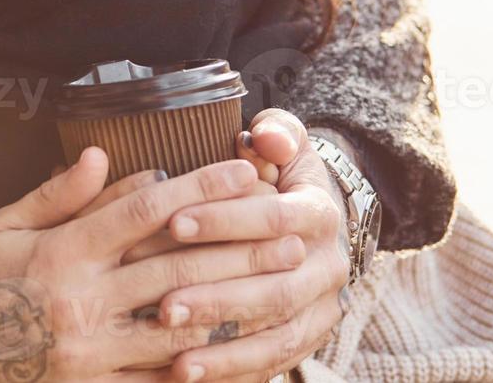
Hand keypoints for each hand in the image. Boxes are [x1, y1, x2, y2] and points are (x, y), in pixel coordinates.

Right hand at [0, 148, 307, 380]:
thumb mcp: (4, 225)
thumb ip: (58, 194)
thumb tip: (105, 153)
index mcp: (61, 252)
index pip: (143, 211)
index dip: (199, 188)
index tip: (242, 171)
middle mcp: (81, 300)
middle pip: (178, 267)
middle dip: (241, 247)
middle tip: (291, 229)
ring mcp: (91, 352)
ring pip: (182, 327)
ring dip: (238, 306)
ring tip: (283, 289)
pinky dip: (206, 368)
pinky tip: (244, 353)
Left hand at [152, 110, 352, 382]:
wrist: (320, 220)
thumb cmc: (282, 175)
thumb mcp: (286, 143)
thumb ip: (276, 133)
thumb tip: (263, 136)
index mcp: (320, 213)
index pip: (276, 218)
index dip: (226, 219)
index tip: (173, 222)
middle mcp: (330, 266)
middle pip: (277, 289)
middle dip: (218, 296)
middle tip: (162, 304)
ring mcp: (324, 308)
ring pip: (279, 335)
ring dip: (227, 351)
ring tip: (176, 359)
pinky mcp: (310, 338)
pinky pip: (275, 363)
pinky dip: (237, 373)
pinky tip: (190, 378)